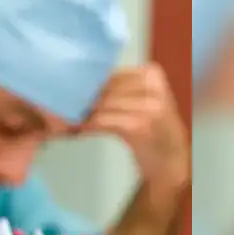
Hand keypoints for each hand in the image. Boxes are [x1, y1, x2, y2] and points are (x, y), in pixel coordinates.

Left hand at [81, 63, 189, 192]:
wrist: (170, 160)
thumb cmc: (151, 128)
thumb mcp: (140, 101)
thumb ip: (118, 90)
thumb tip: (78, 84)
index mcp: (152, 74)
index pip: (111, 74)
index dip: (89, 85)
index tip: (68, 92)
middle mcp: (153, 88)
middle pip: (106, 88)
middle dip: (83, 99)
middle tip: (63, 108)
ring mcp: (148, 107)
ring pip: (102, 104)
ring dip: (82, 114)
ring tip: (69, 121)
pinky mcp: (140, 126)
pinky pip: (104, 122)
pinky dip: (89, 126)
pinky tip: (80, 131)